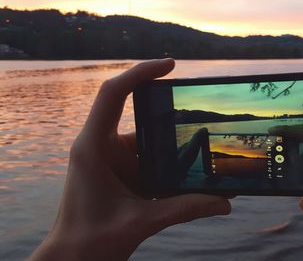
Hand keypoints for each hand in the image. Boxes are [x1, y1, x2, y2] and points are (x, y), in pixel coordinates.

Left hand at [29, 59, 230, 260]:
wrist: (73, 260)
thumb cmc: (91, 240)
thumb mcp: (142, 221)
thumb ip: (186, 208)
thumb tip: (225, 202)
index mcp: (93, 147)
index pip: (113, 93)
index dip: (141, 71)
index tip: (171, 65)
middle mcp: (100, 146)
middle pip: (139, 117)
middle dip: (171, 120)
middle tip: (204, 119)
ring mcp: (110, 159)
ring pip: (148, 142)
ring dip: (172, 150)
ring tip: (204, 154)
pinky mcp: (119, 173)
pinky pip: (148, 160)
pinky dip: (167, 166)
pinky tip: (188, 176)